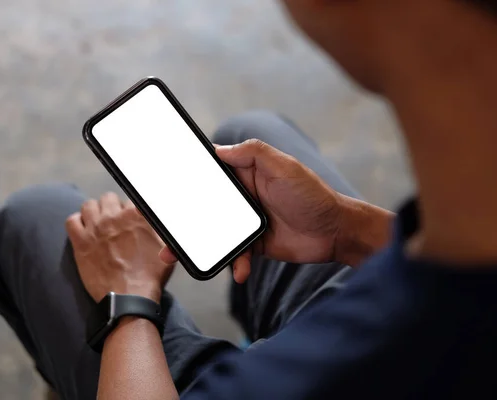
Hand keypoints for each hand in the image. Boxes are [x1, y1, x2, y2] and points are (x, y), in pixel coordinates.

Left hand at [66, 192, 174, 302]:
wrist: (129, 297)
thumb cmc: (151, 274)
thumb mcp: (167, 247)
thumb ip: (161, 228)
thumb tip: (156, 218)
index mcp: (136, 215)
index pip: (130, 201)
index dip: (130, 212)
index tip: (130, 222)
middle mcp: (114, 217)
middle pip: (108, 198)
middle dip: (112, 208)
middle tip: (114, 223)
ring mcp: (95, 228)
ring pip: (89, 205)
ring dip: (95, 212)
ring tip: (98, 224)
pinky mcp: (80, 242)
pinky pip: (72, 221)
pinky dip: (77, 223)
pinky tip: (84, 231)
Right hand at [160, 139, 349, 283]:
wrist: (335, 232)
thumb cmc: (312, 194)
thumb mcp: (284, 167)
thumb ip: (254, 153)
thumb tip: (218, 149)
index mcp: (246, 174)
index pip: (211, 173)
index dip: (187, 178)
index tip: (164, 186)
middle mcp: (243, 197)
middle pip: (204, 207)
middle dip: (182, 219)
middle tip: (160, 229)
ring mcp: (247, 222)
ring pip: (213, 233)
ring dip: (196, 245)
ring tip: (175, 257)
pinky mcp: (255, 245)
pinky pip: (235, 254)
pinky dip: (234, 263)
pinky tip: (239, 271)